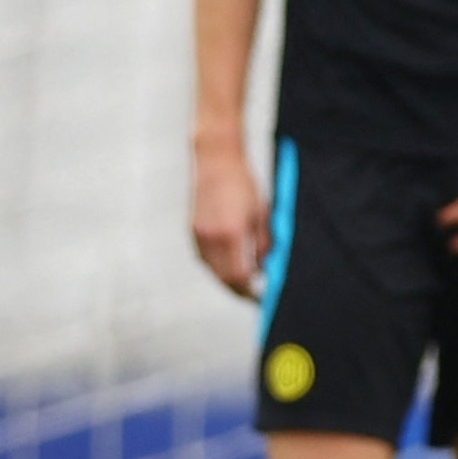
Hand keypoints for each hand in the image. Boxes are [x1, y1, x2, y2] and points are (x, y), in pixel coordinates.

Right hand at [191, 142, 269, 298]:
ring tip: (245, 278)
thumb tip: (263, 268)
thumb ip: (263, 245)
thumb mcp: (262, 214)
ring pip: (214, 271)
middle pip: (225, 279)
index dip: (251, 291)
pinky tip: (231, 262)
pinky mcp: (194, 232)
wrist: (216, 162)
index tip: (261, 296)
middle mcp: (212, 239)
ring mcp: (200, 236)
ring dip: (229, 279)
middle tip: (254, 293)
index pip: (240, 276)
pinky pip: (206, 260)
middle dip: (240, 290)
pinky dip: (219, 266)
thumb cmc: (242, 184)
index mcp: (232, 234)